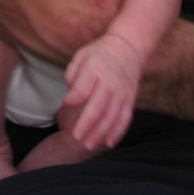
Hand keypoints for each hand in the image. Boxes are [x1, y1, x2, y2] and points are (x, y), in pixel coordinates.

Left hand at [63, 33, 142, 150]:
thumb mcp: (81, 56)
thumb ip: (73, 74)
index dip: (75, 96)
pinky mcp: (130, 101)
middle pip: (98, 107)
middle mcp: (110, 83)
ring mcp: (122, 94)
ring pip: (112, 117)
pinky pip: (125, 119)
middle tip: (76, 137)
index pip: (85, 86)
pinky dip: (118, 132)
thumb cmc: (98, 54)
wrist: (127, 49)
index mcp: (95, 69)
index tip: (65, 104)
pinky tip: (109, 143)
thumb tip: (70, 96)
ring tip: (88, 145)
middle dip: (87, 124)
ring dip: (100, 133)